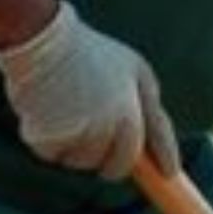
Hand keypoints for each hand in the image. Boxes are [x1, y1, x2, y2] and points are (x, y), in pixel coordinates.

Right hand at [0, 0, 170, 178]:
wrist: (43, 39)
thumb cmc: (89, 51)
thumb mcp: (133, 67)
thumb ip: (147, 100)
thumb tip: (153, 134)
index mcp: (134, 106)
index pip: (153, 142)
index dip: (165, 160)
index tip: (169, 174)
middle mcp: (111, 124)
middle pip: (117, 165)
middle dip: (111, 163)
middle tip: (99, 149)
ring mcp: (80, 132)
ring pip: (83, 162)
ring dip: (76, 150)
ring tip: (67, 117)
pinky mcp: (49, 138)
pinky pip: (53, 155)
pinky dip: (49, 144)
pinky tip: (46, 117)